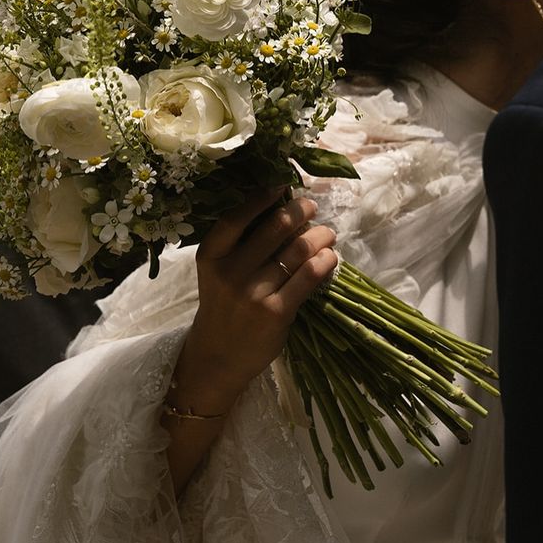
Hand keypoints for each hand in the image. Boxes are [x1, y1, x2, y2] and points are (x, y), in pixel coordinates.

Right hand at [171, 187, 336, 418]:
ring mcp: (253, 292)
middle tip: (310, 206)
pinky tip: (331, 257)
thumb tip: (281, 209)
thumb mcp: (218, 273)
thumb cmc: (222, 307)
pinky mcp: (276, 312)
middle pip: (273, 228)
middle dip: (298, 211)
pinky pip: (309, 277)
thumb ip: (240, 245)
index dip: (261, 198)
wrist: (218, 357)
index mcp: (211, 256)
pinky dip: (325, 261)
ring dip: (319, 235)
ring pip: (296, 250)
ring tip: (327, 232)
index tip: (281, 185)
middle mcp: (230, 271)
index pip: (236, 218)